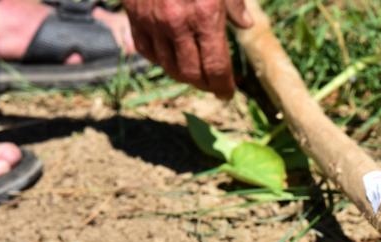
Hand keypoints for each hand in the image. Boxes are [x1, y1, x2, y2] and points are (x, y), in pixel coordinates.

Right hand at [122, 0, 252, 98]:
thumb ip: (234, 4)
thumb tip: (246, 25)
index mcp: (205, 15)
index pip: (216, 67)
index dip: (223, 86)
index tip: (228, 93)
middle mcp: (178, 23)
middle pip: (191, 74)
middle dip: (204, 84)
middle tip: (213, 85)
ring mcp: (153, 22)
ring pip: (168, 67)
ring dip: (183, 75)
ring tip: (194, 74)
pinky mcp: (134, 16)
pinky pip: (146, 51)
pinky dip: (160, 60)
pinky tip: (170, 57)